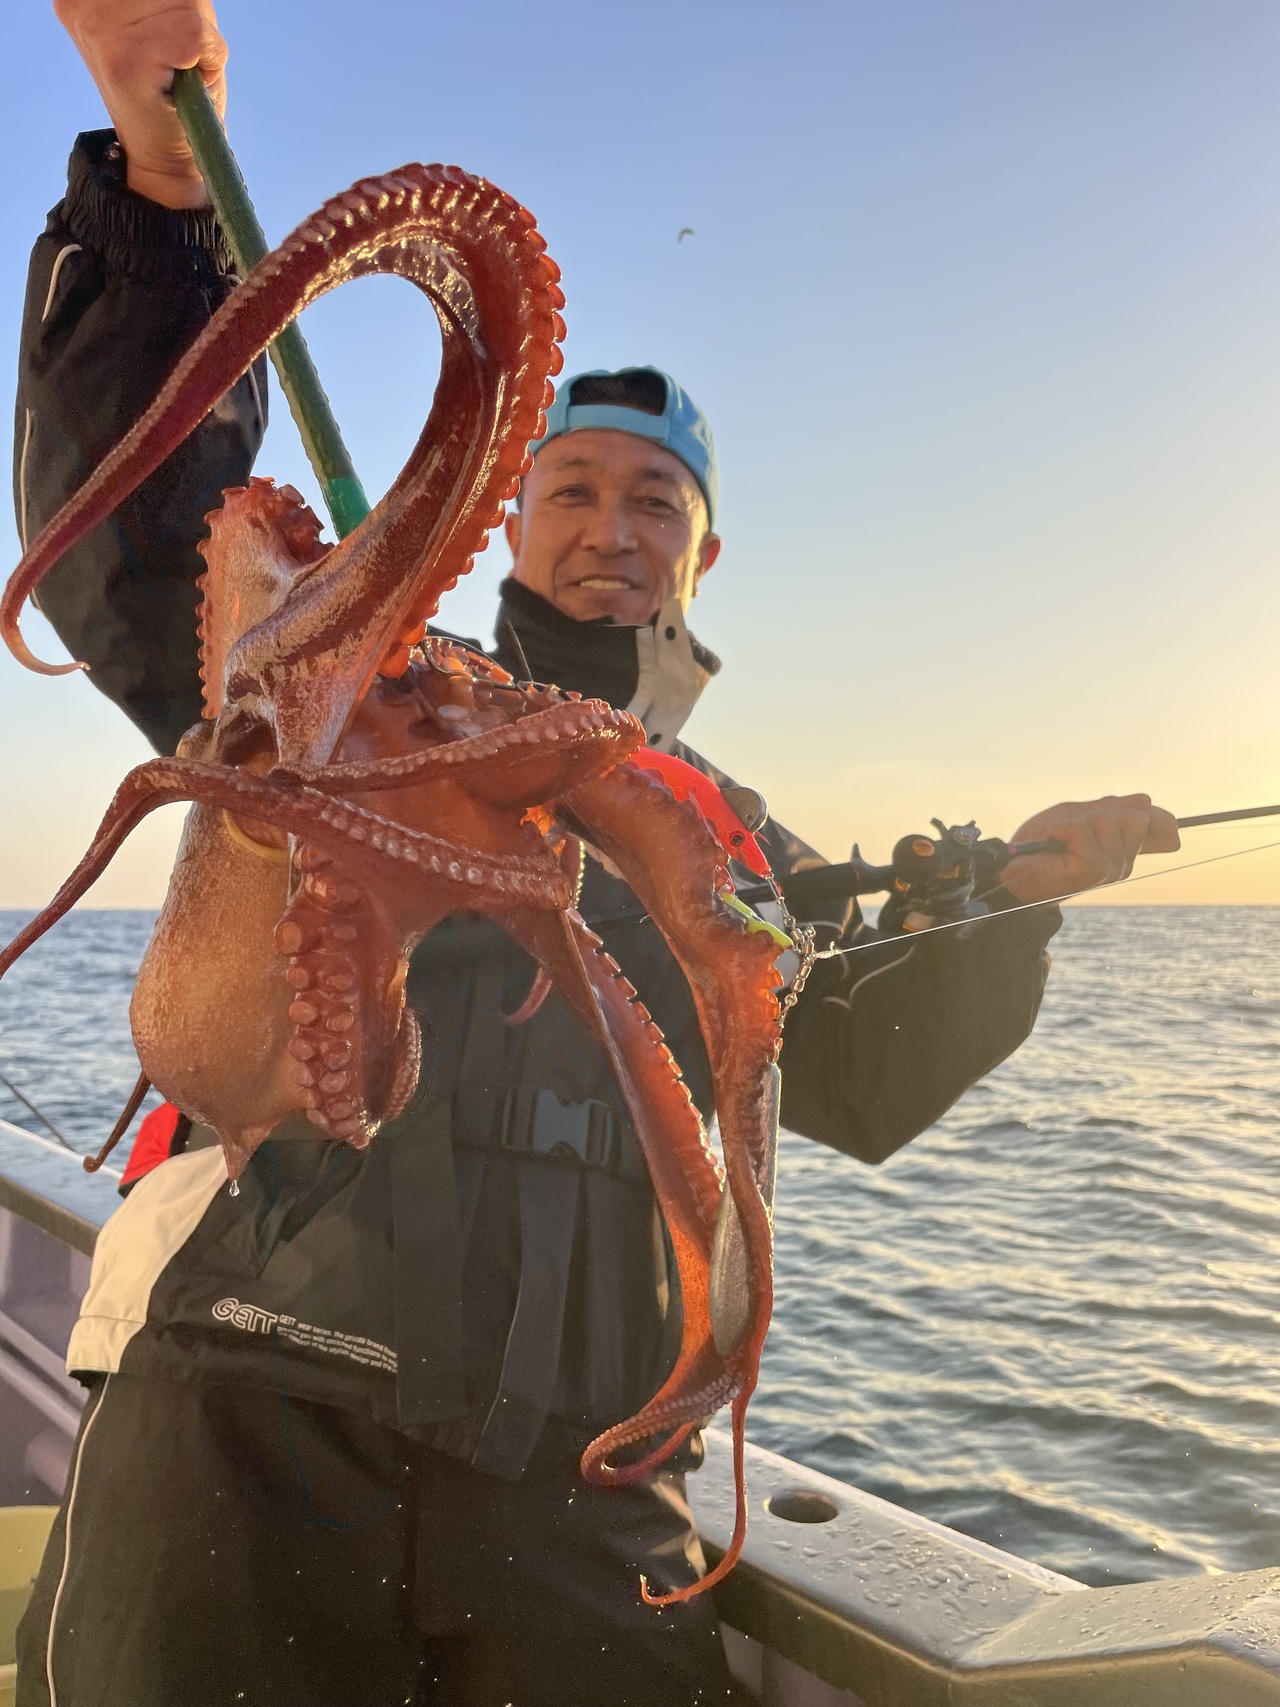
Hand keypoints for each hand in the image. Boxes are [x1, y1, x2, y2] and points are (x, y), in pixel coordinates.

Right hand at [54, 0, 226, 207]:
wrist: (167, 160)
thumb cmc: (174, 94)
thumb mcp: (164, 26)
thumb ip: (166, 0)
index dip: (179, 5)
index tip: (164, 44)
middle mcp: (84, 6)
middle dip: (193, 19)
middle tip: (177, 62)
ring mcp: (100, 30)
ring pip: (189, 4)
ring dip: (200, 39)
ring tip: (179, 71)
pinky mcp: (126, 58)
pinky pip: (195, 32)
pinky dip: (209, 57)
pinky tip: (186, 83)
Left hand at [999, 793, 1179, 903]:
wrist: (1013, 874)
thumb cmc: (1041, 846)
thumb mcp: (1079, 817)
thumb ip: (1111, 809)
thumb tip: (1147, 799)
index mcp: (1123, 849)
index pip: (1158, 828)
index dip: (1161, 818)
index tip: (1157, 815)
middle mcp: (1123, 862)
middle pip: (1136, 817)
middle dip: (1103, 812)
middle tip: (1074, 829)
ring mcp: (1111, 869)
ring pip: (1111, 821)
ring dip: (1079, 822)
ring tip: (1061, 839)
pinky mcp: (1095, 869)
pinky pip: (1086, 830)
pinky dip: (1064, 829)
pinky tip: (1055, 843)